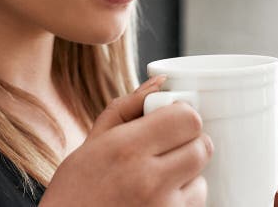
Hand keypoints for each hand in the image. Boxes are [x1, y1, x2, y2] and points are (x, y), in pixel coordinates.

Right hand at [39, 75, 213, 206]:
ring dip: (186, 175)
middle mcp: (148, 179)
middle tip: (166, 147)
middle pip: (201, 146)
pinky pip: (195, 204)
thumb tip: (161, 82)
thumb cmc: (75, 190)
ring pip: (201, 178)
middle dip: (188, 142)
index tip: (171, 119)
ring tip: (156, 179)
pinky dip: (182, 199)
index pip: (187, 119)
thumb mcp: (92, 142)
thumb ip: (128, 107)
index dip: (182, 115)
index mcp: (126, 148)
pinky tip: (156, 199)